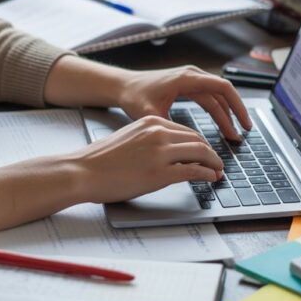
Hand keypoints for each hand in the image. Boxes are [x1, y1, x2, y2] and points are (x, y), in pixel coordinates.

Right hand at [67, 115, 223, 203]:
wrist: (82, 171)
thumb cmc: (101, 160)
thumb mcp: (129, 139)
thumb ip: (150, 141)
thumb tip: (170, 152)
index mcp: (150, 122)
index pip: (186, 130)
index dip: (200, 143)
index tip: (206, 152)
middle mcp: (158, 133)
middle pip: (197, 139)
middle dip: (211, 153)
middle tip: (217, 163)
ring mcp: (160, 153)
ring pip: (200, 153)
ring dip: (214, 163)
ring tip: (218, 172)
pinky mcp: (160, 173)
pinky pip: (194, 171)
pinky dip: (207, 174)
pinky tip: (211, 178)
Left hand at [116, 66, 252, 141]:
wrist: (121, 87)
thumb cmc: (133, 96)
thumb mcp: (151, 114)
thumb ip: (171, 128)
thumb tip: (188, 145)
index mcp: (187, 78)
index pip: (222, 88)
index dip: (237, 106)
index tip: (244, 123)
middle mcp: (192, 75)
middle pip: (224, 93)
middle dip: (235, 114)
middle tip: (243, 133)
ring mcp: (190, 80)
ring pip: (216, 97)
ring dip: (225, 115)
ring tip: (232, 135)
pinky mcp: (186, 86)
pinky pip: (208, 99)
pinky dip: (216, 112)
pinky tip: (220, 126)